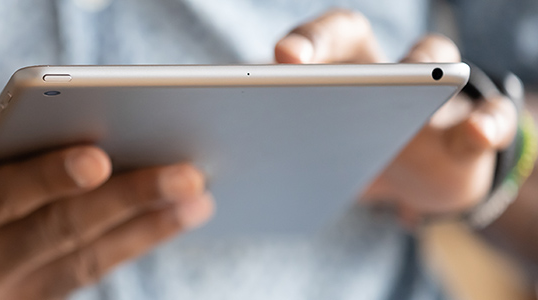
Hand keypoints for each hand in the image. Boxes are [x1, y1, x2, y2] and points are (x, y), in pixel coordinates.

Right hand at [0, 114, 213, 299]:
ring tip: (195, 204)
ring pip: (79, 265)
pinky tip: (155, 231)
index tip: (98, 156)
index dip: (48, 178)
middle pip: (58, 234)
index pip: (0, 199)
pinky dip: (116, 256)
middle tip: (189, 178)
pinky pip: (72, 284)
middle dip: (128, 205)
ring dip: (141, 235)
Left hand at [274, 9, 517, 227]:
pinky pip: (488, 117)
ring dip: (427, 68)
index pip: (312, 41)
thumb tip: (212, 165)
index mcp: (333, 73)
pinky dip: (487, 123)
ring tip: (419, 79)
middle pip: (356, 35)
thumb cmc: (352, 159)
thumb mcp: (316, 156)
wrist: (416, 184)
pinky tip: (476, 133)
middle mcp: (375, 69)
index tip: (277, 61)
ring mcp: (427, 95)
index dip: (299, 44)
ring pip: (435, 58)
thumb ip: (276, 147)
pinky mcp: (469, 131)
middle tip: (295, 58)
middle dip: (326, 40)